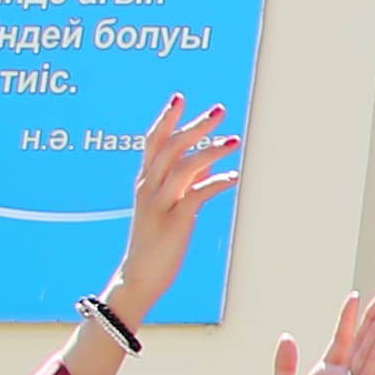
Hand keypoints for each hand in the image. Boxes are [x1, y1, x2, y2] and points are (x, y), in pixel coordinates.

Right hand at [109, 96, 236, 322]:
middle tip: (220, 110)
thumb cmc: (156, 241)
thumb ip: (183, 182)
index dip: (166, 118)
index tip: (180, 97)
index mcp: (145, 182)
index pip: (152, 141)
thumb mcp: (167, 206)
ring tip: (235, 141)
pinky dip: (216, 183)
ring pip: (183, 167)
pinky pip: (196, 196)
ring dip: (211, 151)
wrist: (140, 276)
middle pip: (170, 147)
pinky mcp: (173, 222)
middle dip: (196, 126)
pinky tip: (234, 177)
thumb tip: (208, 160)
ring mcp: (159, 204)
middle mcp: (148, 188)